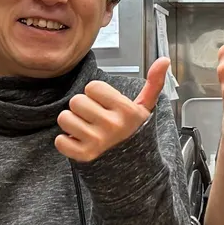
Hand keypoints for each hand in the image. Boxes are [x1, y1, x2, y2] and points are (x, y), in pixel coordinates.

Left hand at [55, 57, 169, 162]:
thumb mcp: (144, 107)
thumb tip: (164, 60)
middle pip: (76, 101)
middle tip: (94, 116)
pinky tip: (79, 141)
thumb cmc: (133, 130)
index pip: (92, 87)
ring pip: (65, 118)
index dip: (96, 93)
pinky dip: (66, 141)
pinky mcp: (84, 156)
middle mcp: (111, 126)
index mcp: (125, 110)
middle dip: (82, 107)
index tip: (104, 104)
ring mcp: (97, 142)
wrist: (132, 164)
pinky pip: (60, 141)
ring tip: (86, 127)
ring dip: (72, 122)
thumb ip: (153, 82)